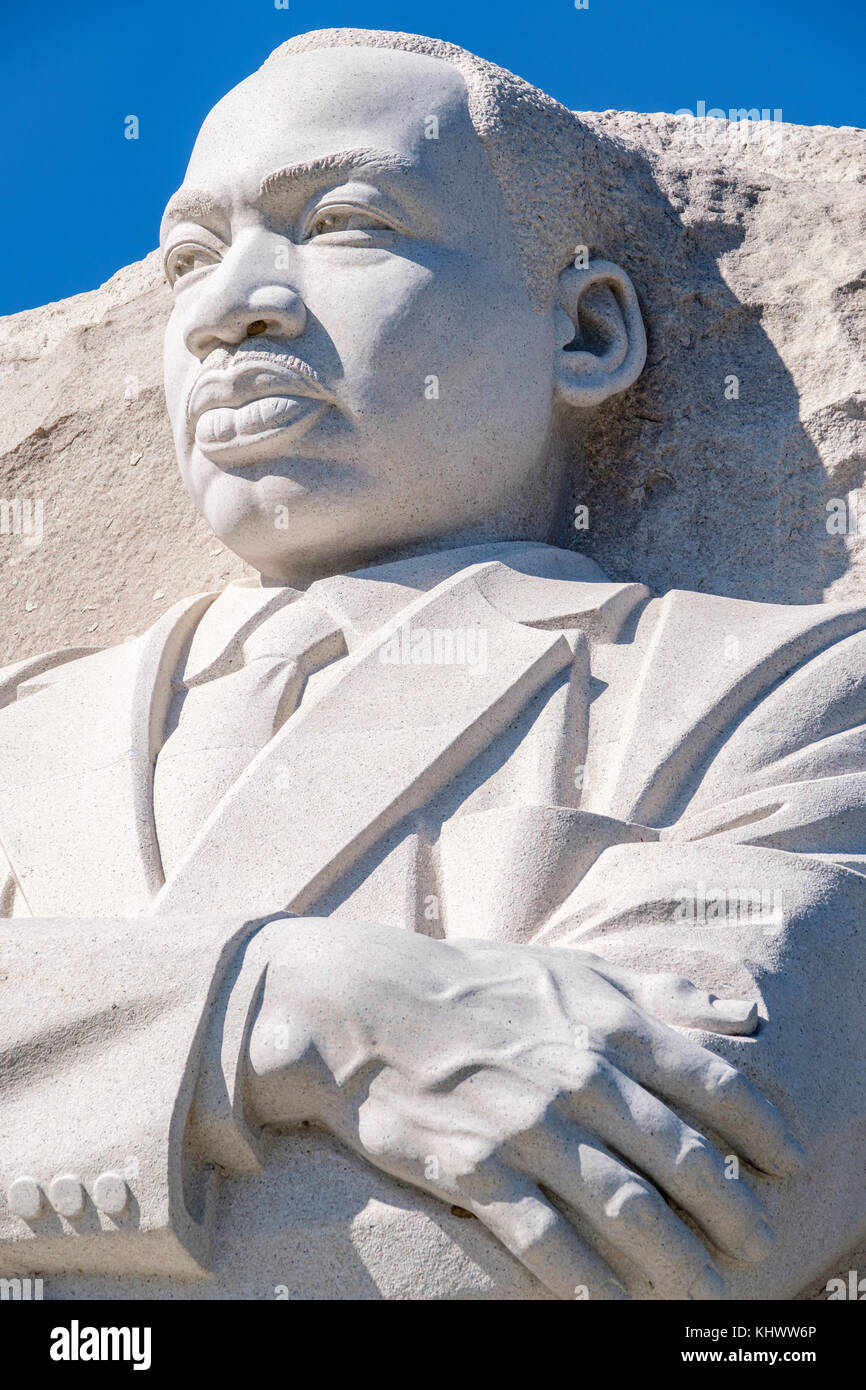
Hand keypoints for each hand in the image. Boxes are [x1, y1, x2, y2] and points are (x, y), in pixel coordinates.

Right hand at [245, 919, 802, 1299]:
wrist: (369, 1007)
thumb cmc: (480, 985)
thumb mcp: (574, 968)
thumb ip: (661, 990)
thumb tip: (742, 1017)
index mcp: (609, 1023)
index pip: (712, 1086)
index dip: (761, 1130)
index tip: (789, 1162)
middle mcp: (580, 1076)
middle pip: (680, 1159)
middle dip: (729, 1209)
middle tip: (757, 1245)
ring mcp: (529, 1126)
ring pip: (625, 1209)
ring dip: (673, 1259)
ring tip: (701, 1290)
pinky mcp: (478, 1169)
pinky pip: (545, 1240)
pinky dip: (585, 1279)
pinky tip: (611, 1303)